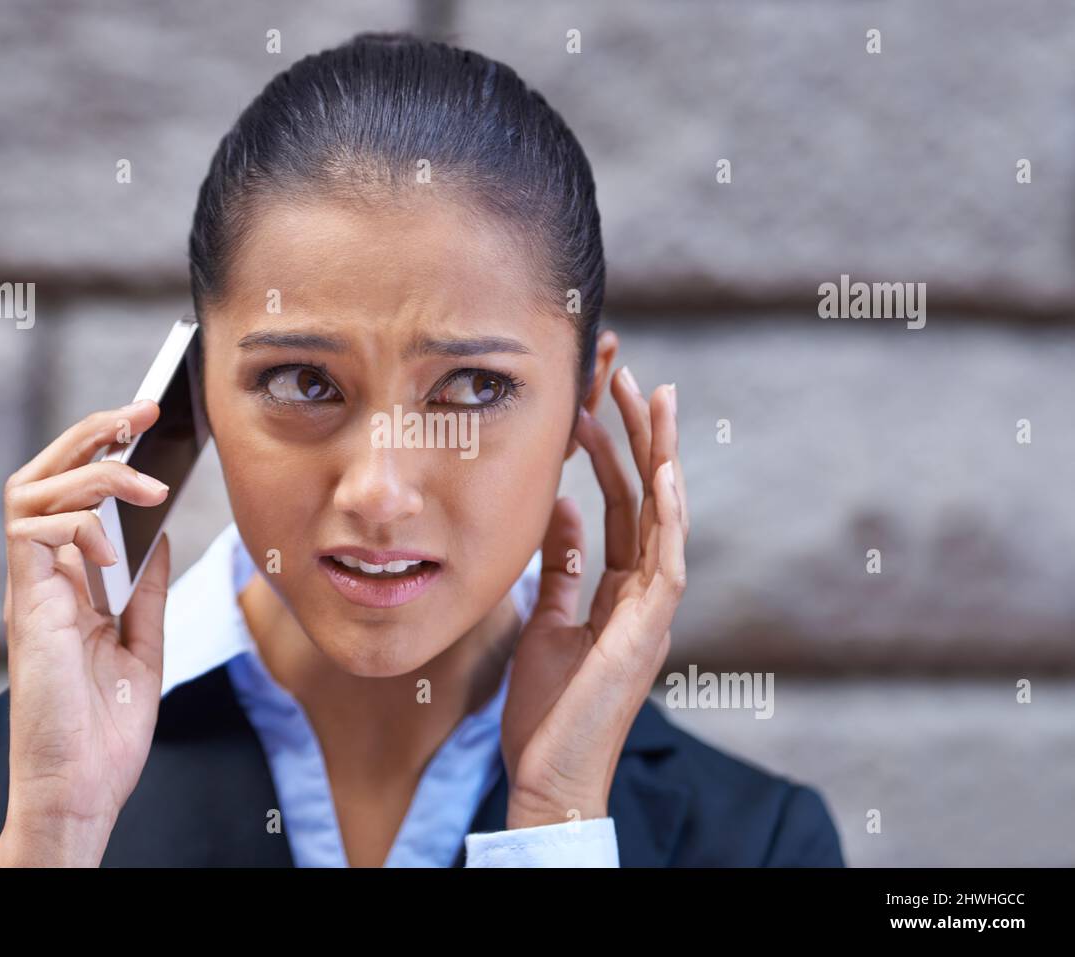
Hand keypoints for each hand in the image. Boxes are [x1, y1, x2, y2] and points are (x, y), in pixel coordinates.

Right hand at [0, 400, 172, 865]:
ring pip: (31, 490)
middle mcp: (41, 578)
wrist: (81, 788)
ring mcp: (29, 590)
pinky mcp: (26, 607)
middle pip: (41, 475)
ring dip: (93, 471)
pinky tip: (115, 550)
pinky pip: (34, 532)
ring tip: (149, 483)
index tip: (149, 425)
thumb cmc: (105, 730)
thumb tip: (162, 535)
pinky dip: (80, 525)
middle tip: (142, 410)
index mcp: (68, 584)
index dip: (103, 452)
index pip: (71, 494)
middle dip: (90, 431)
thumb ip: (145, 590)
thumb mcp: (142, 646)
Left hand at [500, 371, 689, 828]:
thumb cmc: (547, 710)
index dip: (611, 455)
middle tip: (630, 376)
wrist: (550, 774)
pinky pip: (665, 562)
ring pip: (664, 518)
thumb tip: (562, 509)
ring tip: (652, 399)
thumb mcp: (547, 622)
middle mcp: (643, 593)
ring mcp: (651, 611)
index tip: (594, 405)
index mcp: (620, 591)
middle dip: (640, 437)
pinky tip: (664, 471)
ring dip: (659, 457)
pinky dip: (668, 516)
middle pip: (648, 499)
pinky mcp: (648, 631)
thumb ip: (561, 567)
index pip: (622, 507)